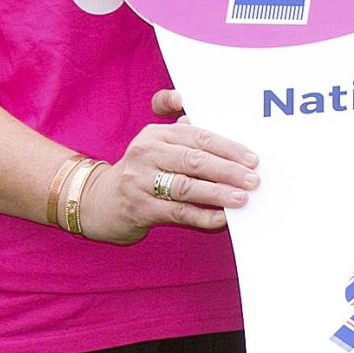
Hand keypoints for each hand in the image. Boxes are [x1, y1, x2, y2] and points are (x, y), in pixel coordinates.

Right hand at [78, 90, 261, 241]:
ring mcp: (139, 181)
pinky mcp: (138, 207)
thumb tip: (229, 138)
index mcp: (156, 133)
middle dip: (228, 170)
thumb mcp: (158, 145)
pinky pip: (176, 212)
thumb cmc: (142, 171)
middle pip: (194, 160)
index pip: (198, 136)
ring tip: (242, 198)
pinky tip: (221, 218)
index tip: (252, 158)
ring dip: (218, 193)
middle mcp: (146, 153)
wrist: (100, 201)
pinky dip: (202, 216)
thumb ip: (187, 134)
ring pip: (186, 186)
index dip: (228, 147)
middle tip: (253, 179)